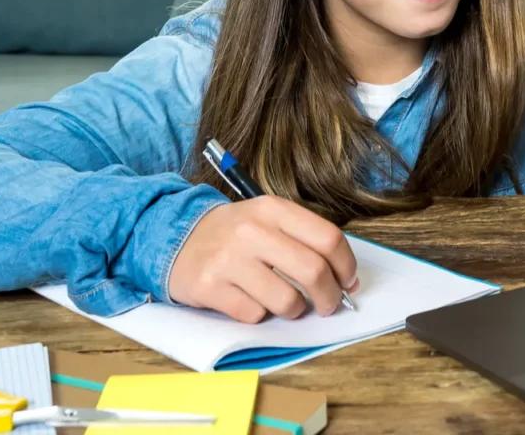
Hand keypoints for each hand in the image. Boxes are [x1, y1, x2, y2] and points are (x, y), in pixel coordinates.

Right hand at [168, 196, 359, 322]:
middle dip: (329, 297)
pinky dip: (259, 315)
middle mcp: (252, 230)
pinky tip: (251, 301)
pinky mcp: (209, 286)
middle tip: (328, 305)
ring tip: (287, 305)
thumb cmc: (235, 235)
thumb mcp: (268, 220)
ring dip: (294, 311)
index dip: (346, 266)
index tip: (348, 281)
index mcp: (273, 209)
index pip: (328, 238)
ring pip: (286, 300)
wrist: (176, 238)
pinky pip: (254, 314)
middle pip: (313, 271)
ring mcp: (228, 258)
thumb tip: (346, 279)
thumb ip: (305, 241)